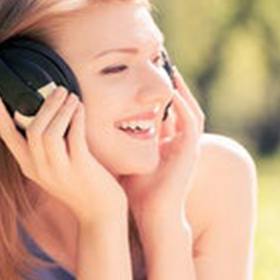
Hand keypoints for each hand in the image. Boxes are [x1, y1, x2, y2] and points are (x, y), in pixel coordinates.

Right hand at [0, 87, 127, 224]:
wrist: (100, 214)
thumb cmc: (81, 186)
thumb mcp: (55, 168)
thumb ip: (48, 147)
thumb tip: (49, 113)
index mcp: (29, 166)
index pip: (7, 136)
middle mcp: (40, 169)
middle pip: (32, 130)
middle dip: (44, 105)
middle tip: (58, 89)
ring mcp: (59, 170)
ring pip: (49, 133)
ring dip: (60, 109)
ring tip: (70, 96)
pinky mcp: (80, 168)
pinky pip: (74, 136)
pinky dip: (76, 118)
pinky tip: (80, 108)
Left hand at [120, 70, 204, 227]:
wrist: (154, 214)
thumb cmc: (136, 193)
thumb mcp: (123, 160)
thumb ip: (114, 144)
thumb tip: (88, 128)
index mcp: (167, 146)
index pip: (166, 113)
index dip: (159, 95)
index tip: (146, 77)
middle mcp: (180, 143)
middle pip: (182, 107)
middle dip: (175, 87)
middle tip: (164, 65)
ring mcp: (189, 147)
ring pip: (191, 110)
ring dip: (183, 91)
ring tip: (172, 71)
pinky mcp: (192, 150)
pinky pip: (192, 121)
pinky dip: (183, 105)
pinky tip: (172, 92)